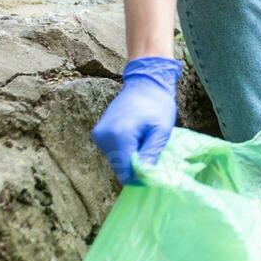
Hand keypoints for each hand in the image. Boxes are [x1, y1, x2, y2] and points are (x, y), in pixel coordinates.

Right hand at [91, 57, 181, 184]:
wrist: (145, 82)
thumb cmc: (158, 105)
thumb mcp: (161, 131)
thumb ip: (151, 155)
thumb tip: (143, 177)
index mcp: (118, 136)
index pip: (125, 173)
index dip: (140, 176)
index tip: (155, 167)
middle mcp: (103, 137)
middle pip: (119, 168)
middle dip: (136, 166)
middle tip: (152, 151)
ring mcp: (98, 135)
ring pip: (116, 161)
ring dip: (131, 157)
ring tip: (144, 140)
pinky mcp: (99, 133)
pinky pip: (112, 152)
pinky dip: (125, 150)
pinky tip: (137, 137)